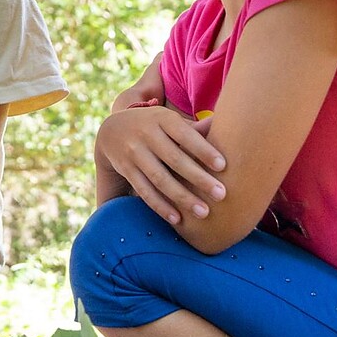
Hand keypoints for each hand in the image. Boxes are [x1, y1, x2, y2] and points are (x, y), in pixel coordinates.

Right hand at [94, 106, 226, 225]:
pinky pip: (144, 190)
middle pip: (175, 159)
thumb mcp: (169, 119)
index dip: (203, 150)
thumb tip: (223, 126)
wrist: (112, 129)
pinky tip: (178, 218)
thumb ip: (194, 128)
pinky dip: (160, 205)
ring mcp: (134, 153)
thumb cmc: (154, 126)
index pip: (185, 135)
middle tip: (221, 194)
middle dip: (199, 178)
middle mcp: (146, 134)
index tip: (223, 166)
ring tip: (204, 212)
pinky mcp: (126, 170)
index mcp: (162, 118)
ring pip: (160, 178)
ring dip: (182, 197)